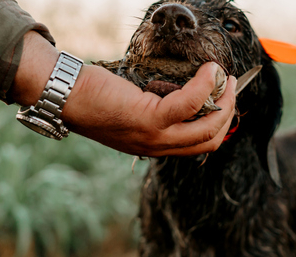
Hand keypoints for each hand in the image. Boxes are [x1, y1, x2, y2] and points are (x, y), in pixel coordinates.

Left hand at [10, 31, 236, 156]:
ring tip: (223, 76)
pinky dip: (205, 84)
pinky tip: (207, 71)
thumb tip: (182, 92)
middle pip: (209, 140)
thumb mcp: (129, 111)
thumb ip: (154, 111)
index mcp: (153, 147)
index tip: (224, 101)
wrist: (63, 95)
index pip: (198, 146)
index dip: (219, 125)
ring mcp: (154, 136)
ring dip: (223, 99)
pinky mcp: (148, 118)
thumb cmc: (92, 96)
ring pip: (206, 126)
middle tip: (231, 86)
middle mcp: (156, 147)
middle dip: (228, 112)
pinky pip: (190, 102)